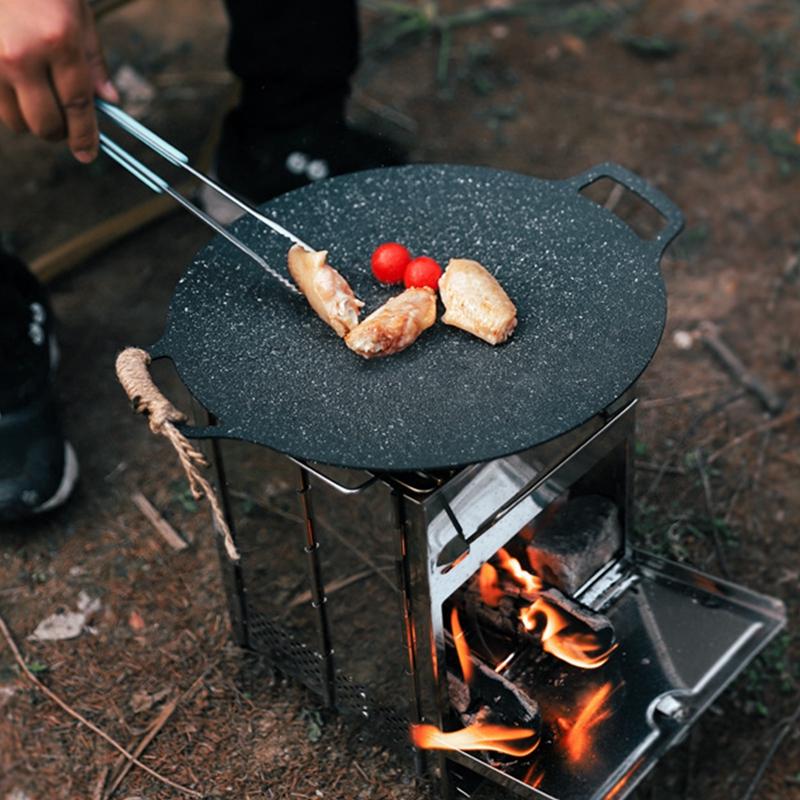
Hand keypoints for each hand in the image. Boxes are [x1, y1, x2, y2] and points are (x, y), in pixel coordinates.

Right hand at [0, 0, 117, 162]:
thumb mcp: (80, 18)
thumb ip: (94, 64)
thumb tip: (110, 103)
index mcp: (59, 44)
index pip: (77, 107)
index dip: (84, 136)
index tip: (88, 154)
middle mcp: (23, 56)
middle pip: (46, 123)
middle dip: (60, 133)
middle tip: (66, 127)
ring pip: (16, 121)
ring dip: (32, 122)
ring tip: (41, 104)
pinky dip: (10, 107)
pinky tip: (19, 90)